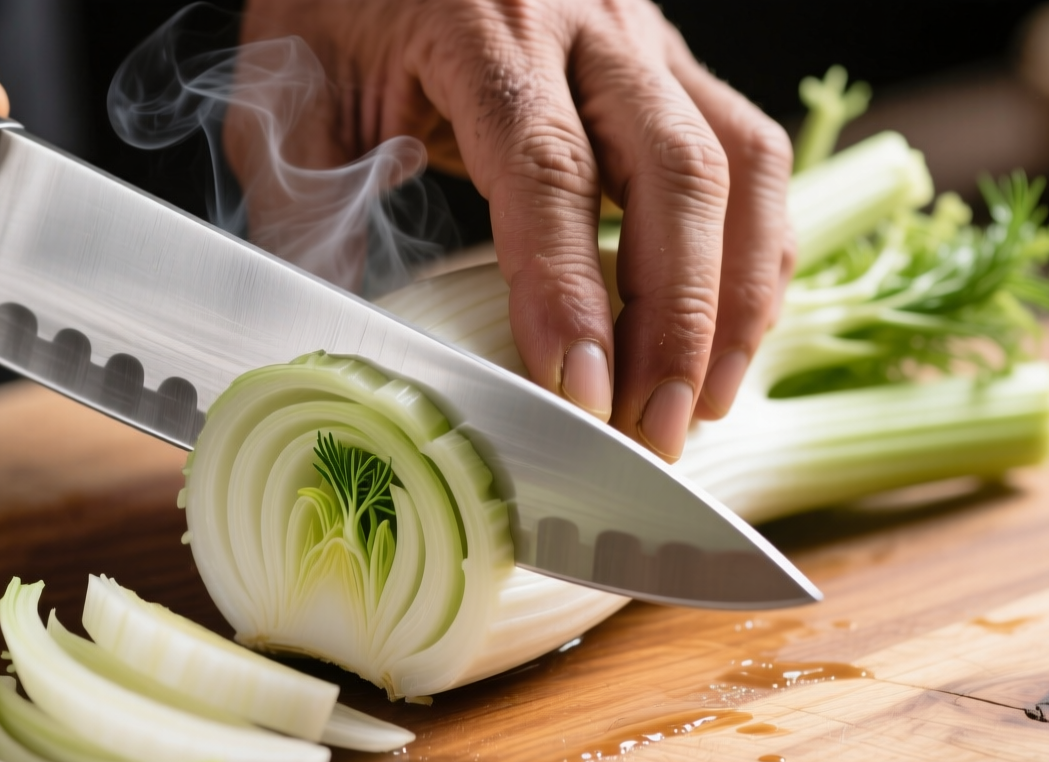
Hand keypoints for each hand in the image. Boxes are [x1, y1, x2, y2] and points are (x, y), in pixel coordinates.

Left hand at [239, 0, 793, 460]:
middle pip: (676, 173)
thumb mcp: (294, 92)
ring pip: (737, 165)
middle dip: (676, 321)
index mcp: (486, 29)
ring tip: (704, 403)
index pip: (548, 169)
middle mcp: (590, 26)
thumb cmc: (339, 1)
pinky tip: (729, 331)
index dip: (571, 289)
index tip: (579, 393)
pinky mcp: (671, 63)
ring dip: (735, 297)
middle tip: (654, 430)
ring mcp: (645, 40)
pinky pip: (747, 154)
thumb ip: (305, 207)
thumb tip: (330, 339)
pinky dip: (754, 250)